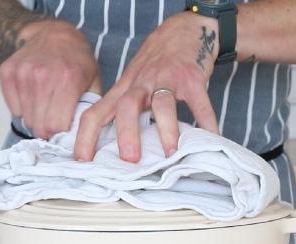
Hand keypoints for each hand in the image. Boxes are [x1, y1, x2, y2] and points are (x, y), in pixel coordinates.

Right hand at [0, 20, 100, 139]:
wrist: (54, 35)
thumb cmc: (78, 62)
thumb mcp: (95, 82)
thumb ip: (91, 109)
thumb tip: (84, 137)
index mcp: (69, 80)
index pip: (56, 125)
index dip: (61, 133)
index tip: (66, 130)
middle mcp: (43, 76)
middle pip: (39, 125)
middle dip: (48, 131)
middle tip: (55, 123)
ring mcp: (23, 73)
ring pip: (25, 119)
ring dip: (36, 119)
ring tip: (47, 108)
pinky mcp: (8, 72)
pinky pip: (13, 108)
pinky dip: (23, 109)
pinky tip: (34, 98)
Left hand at [73, 12, 220, 161]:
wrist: (185, 30)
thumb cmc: (156, 63)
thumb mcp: (133, 81)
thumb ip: (125, 109)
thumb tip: (117, 150)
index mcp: (124, 90)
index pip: (97, 112)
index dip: (86, 136)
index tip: (83, 161)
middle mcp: (142, 84)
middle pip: (126, 107)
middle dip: (126, 134)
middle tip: (130, 159)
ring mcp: (167, 80)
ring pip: (162, 104)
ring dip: (166, 129)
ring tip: (171, 154)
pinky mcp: (192, 78)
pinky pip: (199, 102)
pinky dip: (207, 121)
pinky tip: (212, 137)